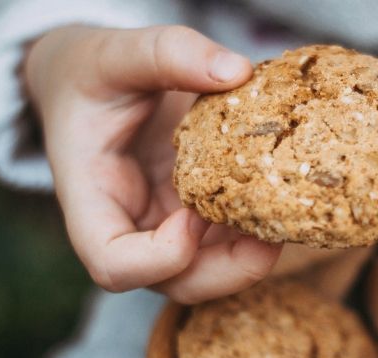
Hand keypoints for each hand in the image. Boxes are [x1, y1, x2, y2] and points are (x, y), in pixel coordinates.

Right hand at [24, 25, 280, 302]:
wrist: (90, 83)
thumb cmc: (91, 73)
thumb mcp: (116, 53)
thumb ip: (167, 53)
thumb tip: (236, 71)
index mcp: (92, 199)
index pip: (113, 265)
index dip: (158, 258)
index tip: (193, 214)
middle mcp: (130, 227)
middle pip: (176, 283)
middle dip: (229, 271)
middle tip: (271, 235)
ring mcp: (164, 226)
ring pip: (211, 271)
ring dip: (253, 255)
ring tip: (287, 212)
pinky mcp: (195, 214)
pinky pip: (229, 240)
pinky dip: (258, 228)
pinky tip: (284, 194)